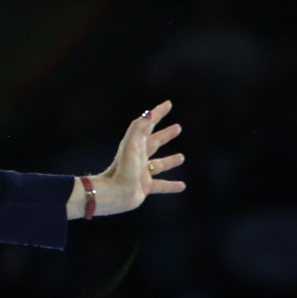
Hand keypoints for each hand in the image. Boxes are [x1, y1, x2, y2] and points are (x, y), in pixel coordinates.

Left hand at [70, 100, 185, 218]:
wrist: (114, 194)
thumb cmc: (122, 169)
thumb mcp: (131, 145)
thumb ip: (138, 129)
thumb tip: (149, 113)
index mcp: (135, 145)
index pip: (148, 125)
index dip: (158, 113)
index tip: (168, 104)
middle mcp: (139, 158)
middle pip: (154, 142)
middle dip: (165, 135)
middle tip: (178, 127)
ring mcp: (142, 172)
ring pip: (158, 164)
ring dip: (170, 160)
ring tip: (182, 157)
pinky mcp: (145, 187)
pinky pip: (161, 185)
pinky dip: (171, 185)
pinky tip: (182, 186)